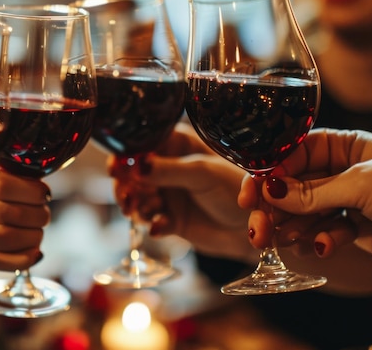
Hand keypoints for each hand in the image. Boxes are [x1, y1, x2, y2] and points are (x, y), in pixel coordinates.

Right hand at [0, 169, 49, 270]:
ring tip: (36, 229)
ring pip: (15, 239)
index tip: (42, 193)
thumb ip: (3, 174)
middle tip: (41, 211)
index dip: (35, 191)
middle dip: (40, 213)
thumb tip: (39, 188)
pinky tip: (34, 250)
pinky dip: (28, 257)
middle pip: (17, 214)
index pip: (10, 187)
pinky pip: (8, 262)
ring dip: (36, 234)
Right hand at [110, 122, 254, 262]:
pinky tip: (160, 227)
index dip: (126, 155)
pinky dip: (153, 224)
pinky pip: (151, 221)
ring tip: (138, 212)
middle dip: (125, 185)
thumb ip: (169, 171)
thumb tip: (136, 165)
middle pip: (132, 173)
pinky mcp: (171, 218)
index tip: (117, 167)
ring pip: (137, 198)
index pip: (142, 144)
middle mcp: (168, 167)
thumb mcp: (203, 173)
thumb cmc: (236, 187)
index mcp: (176, 144)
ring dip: (135, 205)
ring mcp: (168, 193)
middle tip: (125, 196)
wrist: (255, 225)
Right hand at [239, 128, 371, 265]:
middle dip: (274, 207)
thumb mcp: (360, 183)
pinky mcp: (358, 229)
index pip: (292, 153)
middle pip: (293, 186)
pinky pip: (327, 233)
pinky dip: (321, 241)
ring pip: (305, 213)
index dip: (268, 172)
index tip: (251, 194)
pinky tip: (322, 247)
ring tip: (283, 241)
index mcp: (344, 145)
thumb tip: (269, 190)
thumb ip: (311, 191)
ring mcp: (349, 200)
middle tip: (259, 228)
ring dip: (292, 228)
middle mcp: (342, 170)